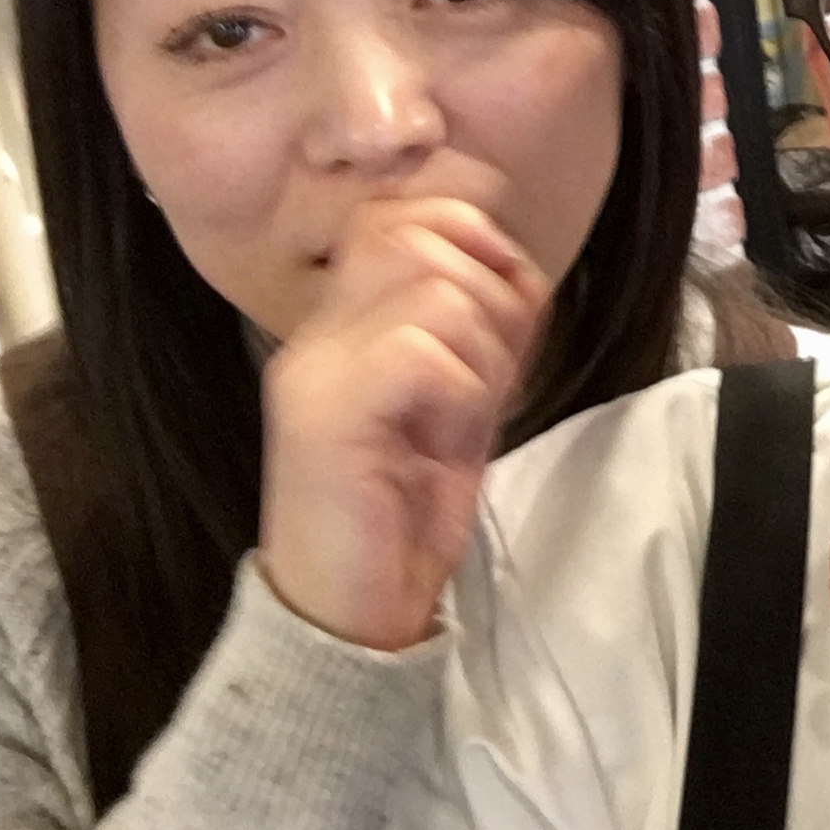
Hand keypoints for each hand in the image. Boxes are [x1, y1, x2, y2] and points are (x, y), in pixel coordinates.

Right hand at [258, 199, 549, 650]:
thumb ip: (475, 327)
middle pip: (420, 237)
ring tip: (463, 416)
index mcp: (342, 324)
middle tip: (490, 374)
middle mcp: (316, 334)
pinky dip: (463, 392)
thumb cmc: (406, 510)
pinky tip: (449, 441)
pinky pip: (422, 353)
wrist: (350, 614)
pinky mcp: (324, 415)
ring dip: (482, 354)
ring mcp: (314, 370)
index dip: (472, 238)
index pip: (398, 216)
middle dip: (490, 297)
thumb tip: (515, 264)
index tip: (508, 310)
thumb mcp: (460, 397)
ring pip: (434, 289)